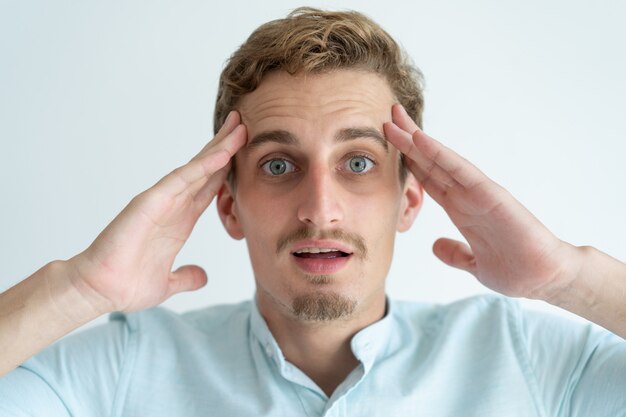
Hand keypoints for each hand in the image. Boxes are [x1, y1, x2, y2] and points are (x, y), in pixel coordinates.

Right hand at [67, 111, 246, 312]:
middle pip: (206, 169)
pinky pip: (181, 179)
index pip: (210, 186)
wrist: (100, 291)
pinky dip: (203, 165)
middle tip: (245, 124)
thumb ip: (187, 277)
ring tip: (239, 127)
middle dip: (226, 147)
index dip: (227, 168)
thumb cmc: (126, 284)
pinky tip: (222, 153)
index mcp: (181, 220)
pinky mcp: (150, 202)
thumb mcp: (169, 282)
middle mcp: (174, 205)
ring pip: (197, 168)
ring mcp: (162, 201)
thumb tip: (202, 277)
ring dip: (219, 147)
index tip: (246, 151)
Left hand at [384, 104, 577, 299]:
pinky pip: (460, 170)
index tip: (389, 145)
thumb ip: (455, 253)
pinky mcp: (491, 194)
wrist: (545, 280)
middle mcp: (466, 196)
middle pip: (430, 162)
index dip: (409, 161)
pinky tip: (420, 139)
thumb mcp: (474, 264)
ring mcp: (477, 192)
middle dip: (408, 140)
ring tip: (395, 119)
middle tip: (388, 117)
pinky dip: (440, 154)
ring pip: (440, 160)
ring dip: (417, 139)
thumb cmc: (516, 270)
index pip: (429, 179)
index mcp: (461, 210)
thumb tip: (435, 246)